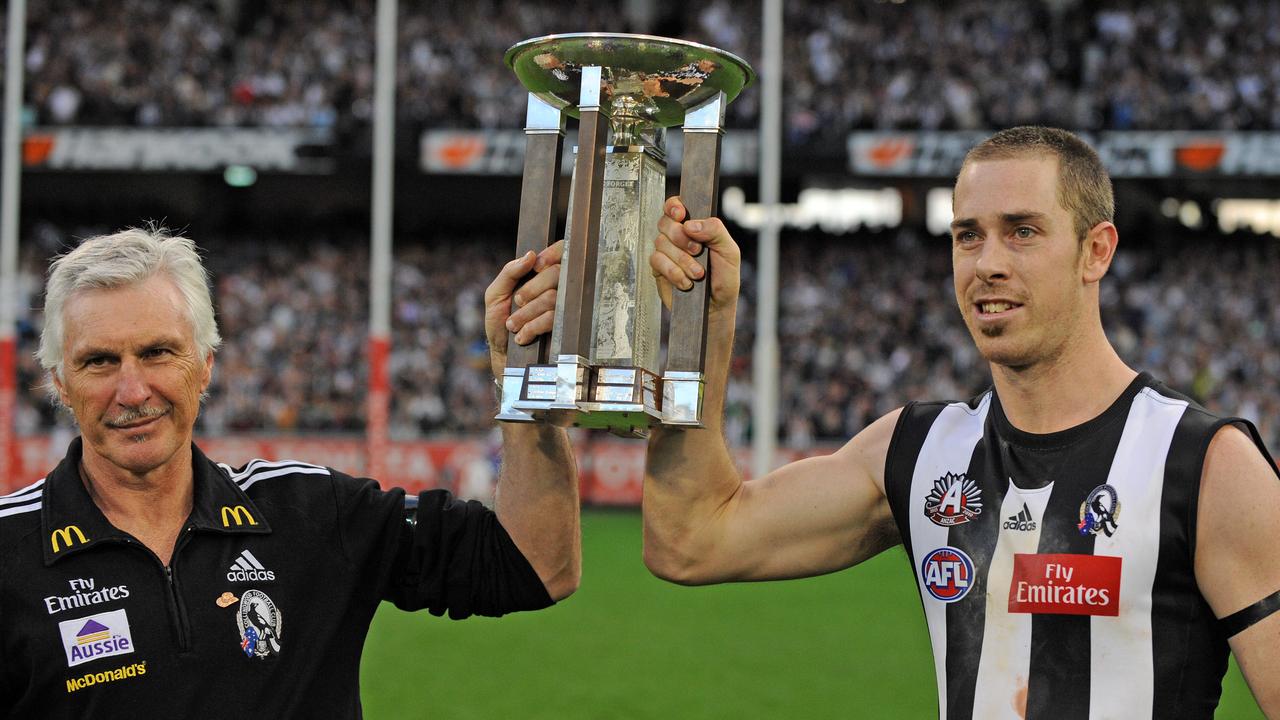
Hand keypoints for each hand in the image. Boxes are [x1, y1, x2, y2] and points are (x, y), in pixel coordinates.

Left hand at [484, 240, 562, 377]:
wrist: (504, 354)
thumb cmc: (499, 322)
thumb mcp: (495, 295)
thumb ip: (509, 272)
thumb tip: (531, 255)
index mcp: (541, 275)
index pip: (560, 252)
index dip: (551, 255)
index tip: (536, 267)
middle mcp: (556, 289)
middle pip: (555, 274)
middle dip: (529, 290)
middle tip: (516, 303)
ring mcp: (563, 308)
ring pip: (552, 298)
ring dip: (526, 313)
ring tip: (513, 325)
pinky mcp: (564, 327)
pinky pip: (552, 318)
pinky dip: (531, 327)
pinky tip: (522, 335)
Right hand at [650, 196, 740, 316]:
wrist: (716, 308)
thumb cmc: (724, 279)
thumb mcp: (729, 252)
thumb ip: (715, 231)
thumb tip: (690, 224)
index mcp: (695, 227)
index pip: (676, 206)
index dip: (673, 206)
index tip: (680, 214)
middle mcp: (679, 237)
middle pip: (665, 223)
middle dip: (681, 237)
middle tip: (698, 251)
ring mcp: (667, 253)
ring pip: (661, 243)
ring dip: (681, 260)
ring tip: (698, 273)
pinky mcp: (659, 269)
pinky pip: (657, 261)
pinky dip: (673, 272)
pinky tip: (686, 282)